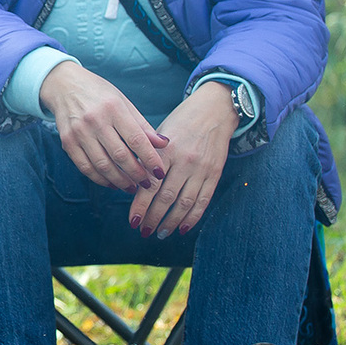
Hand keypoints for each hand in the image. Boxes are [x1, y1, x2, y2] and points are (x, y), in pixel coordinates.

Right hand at [40, 61, 166, 191]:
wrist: (64, 85)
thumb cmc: (98, 93)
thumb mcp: (123, 102)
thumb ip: (142, 124)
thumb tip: (163, 144)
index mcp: (113, 108)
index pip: (136, 140)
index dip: (150, 159)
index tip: (159, 172)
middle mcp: (95, 120)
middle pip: (120, 156)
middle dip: (137, 174)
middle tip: (148, 184)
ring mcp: (78, 132)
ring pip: (102, 165)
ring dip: (120, 181)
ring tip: (131, 187)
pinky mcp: (67, 141)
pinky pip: (85, 167)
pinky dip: (100, 179)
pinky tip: (111, 183)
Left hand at [128, 81, 236, 237]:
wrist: (214, 111)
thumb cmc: (180, 122)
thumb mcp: (160, 135)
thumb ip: (147, 157)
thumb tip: (131, 182)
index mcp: (165, 151)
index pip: (149, 184)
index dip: (140, 205)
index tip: (132, 220)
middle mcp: (184, 161)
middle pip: (166, 197)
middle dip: (153, 218)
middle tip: (143, 231)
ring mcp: (201, 169)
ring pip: (184, 202)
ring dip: (171, 222)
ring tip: (160, 233)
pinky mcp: (214, 173)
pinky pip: (203, 200)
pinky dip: (193, 217)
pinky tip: (183, 228)